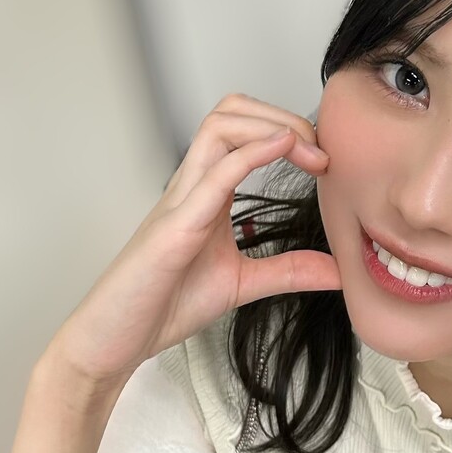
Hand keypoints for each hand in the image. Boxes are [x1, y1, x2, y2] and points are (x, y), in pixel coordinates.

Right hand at [47, 94, 340, 388]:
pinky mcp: (173, 230)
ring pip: (218, 128)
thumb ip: (287, 271)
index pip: (244, 130)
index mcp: (207, 193)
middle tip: (321, 151)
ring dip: (269, 125)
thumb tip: (337, 271)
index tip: (325, 160)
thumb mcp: (241, 283)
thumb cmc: (162, 305)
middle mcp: (192, 187)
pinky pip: (212, 178)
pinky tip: (282, 148)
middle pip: (230, 111)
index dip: (289, 129)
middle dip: (282, 114)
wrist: (114, 341)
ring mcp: (180, 203)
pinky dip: (250, 154)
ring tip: (306, 150)